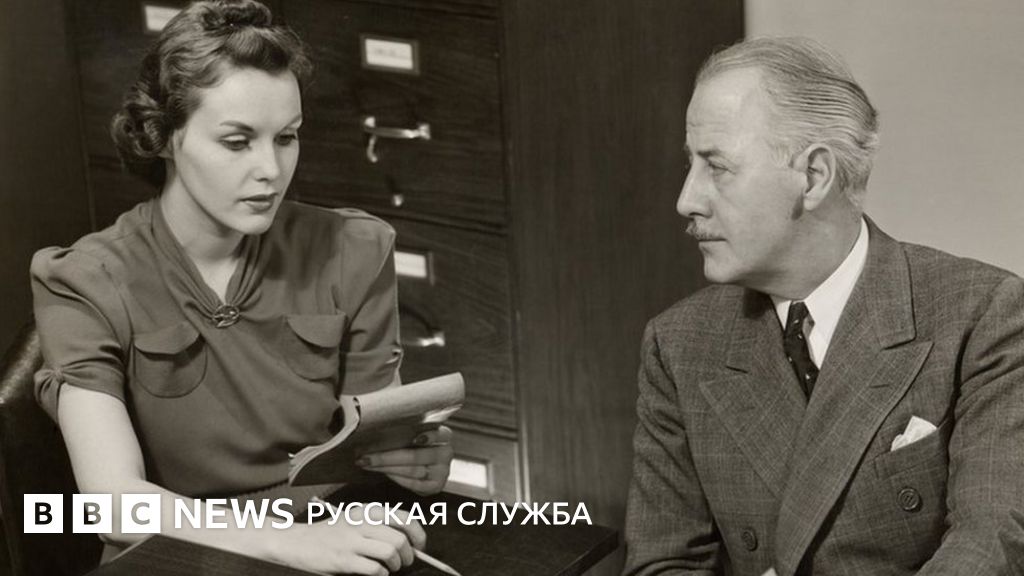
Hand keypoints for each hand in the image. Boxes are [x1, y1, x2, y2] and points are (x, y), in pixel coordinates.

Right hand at [270, 500, 425, 574]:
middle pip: (400, 537)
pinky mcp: (343, 559)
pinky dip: (382, 574)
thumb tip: (410, 541)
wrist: (298, 542)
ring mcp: (352, 541)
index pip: (404, 518)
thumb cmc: (330, 533)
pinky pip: (375, 569)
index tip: (420, 546)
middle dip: (409, 555)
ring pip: (391, 551)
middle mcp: (361, 522)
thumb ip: (379, 525)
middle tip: (405, 562)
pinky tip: (377, 573)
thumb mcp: (355, 520)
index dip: (418, 535)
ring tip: (390, 567)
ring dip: (396, 565)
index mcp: (367, 510)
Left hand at [359, 425, 453, 494]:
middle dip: (386, 456)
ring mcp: (442, 472)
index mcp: (444, 435)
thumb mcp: (411, 434)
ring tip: (366, 463)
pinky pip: (413, 483)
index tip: (415, 439)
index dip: (430, 436)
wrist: (422, 466)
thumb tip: (375, 427)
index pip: (441, 434)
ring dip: (385, 467)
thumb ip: (404, 430)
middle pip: (415, 456)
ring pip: (411, 470)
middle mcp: (446, 453)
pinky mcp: (435, 486)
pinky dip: (395, 477)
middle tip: (364, 455)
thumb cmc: (412, 445)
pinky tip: (382, 472)